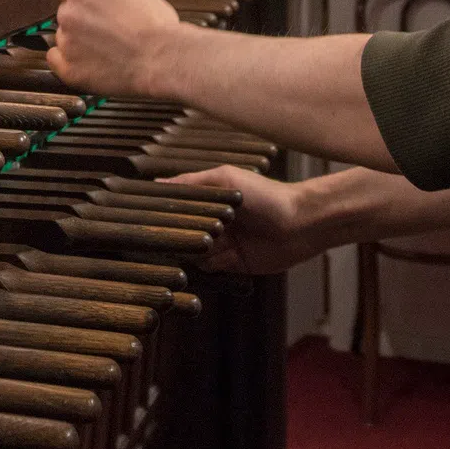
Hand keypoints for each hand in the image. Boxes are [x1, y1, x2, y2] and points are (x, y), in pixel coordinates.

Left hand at [48, 0, 182, 97]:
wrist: (162, 59)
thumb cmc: (152, 22)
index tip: (96, 2)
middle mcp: (68, 16)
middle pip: (66, 11)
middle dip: (83, 16)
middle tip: (110, 24)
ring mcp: (68, 45)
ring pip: (65, 36)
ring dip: (79, 39)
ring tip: (108, 45)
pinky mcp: (71, 71)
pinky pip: (57, 61)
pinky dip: (69, 60)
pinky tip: (90, 60)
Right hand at [170, 165, 330, 274]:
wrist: (301, 223)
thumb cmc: (267, 195)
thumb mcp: (227, 179)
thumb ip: (192, 183)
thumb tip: (158, 182)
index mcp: (211, 200)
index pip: (178, 208)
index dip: (166, 214)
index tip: (148, 217)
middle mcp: (214, 222)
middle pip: (183, 233)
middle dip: (177, 236)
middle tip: (169, 237)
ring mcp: (223, 244)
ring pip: (194, 253)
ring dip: (193, 253)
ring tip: (198, 247)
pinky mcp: (233, 264)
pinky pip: (210, 269)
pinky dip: (208, 266)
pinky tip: (215, 258)